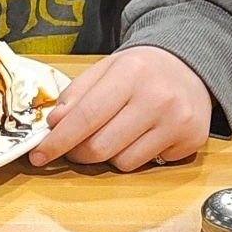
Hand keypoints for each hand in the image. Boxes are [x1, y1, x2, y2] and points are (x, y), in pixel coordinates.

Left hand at [30, 46, 212, 171]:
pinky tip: (142, 137)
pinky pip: (144, 165)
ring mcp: (175, 122)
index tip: (38, 155)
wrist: (193, 66)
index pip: (86, 116)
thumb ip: (78, 94)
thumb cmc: (142, 70)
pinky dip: (133, 157)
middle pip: (100, 147)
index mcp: (131, 72)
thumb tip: (54, 124)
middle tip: (74, 147)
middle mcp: (156, 98)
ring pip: (121, 162)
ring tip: (117, 133)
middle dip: (78, 153)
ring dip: (108, 155)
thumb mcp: (107, 69)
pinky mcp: (189, 140)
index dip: (58, 141)